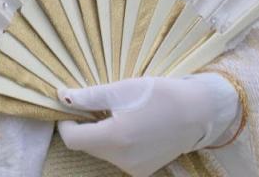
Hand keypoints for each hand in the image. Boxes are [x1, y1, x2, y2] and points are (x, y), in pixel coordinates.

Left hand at [57, 74, 239, 176]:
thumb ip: (88, 96)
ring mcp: (134, 169)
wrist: (196, 112)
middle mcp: (122, 160)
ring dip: (101, 133)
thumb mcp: (120, 89)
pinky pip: (119, 157)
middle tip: (94, 103)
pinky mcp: (143, 171)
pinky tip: (130, 125)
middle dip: (85, 125)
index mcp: (114, 138)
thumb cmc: (158, 95)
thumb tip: (62, 97)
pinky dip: (116, 142)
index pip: (73, 139)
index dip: (66, 122)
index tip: (70, 107)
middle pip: (88, 145)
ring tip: (117, 112)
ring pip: (103, 151)